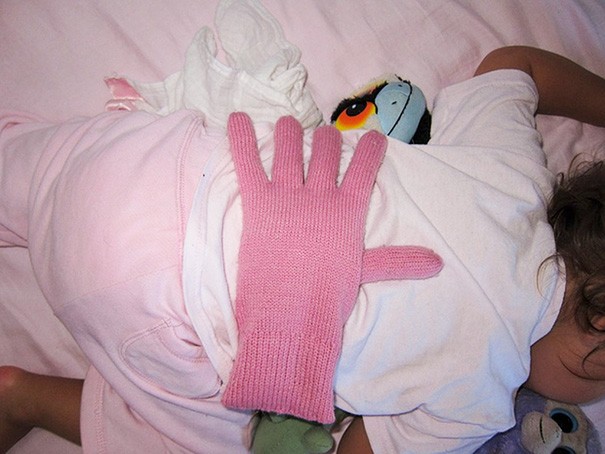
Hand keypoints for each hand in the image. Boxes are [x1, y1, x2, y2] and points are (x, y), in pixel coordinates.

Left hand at [222, 113, 441, 422]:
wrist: (291, 318)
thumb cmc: (327, 299)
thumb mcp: (364, 273)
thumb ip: (398, 261)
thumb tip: (438, 263)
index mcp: (348, 211)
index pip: (365, 169)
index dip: (371, 149)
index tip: (373, 137)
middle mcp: (320, 196)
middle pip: (325, 152)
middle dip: (326, 140)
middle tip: (323, 138)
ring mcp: (288, 197)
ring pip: (289, 149)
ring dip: (289, 132)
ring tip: (289, 125)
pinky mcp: (258, 203)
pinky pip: (248, 162)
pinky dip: (241, 138)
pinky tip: (237, 118)